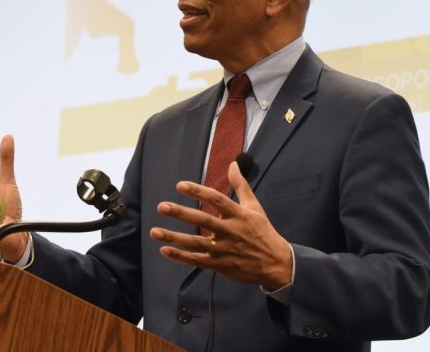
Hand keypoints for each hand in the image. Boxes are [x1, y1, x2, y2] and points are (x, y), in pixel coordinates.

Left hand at [148, 161, 292, 289]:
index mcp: (238, 214)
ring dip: (173, 237)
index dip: (198, 191)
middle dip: (181, 213)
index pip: (216, 199)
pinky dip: (180, 257)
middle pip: (202, 220)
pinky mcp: (219, 265)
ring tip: (154, 231)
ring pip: (195, 242)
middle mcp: (229, 231)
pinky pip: (197, 260)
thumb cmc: (263, 232)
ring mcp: (223, 249)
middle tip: (161, 206)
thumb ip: (240, 185)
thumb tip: (233, 164)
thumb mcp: (254, 207)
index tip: (180, 185)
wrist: (275, 263)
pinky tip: (165, 250)